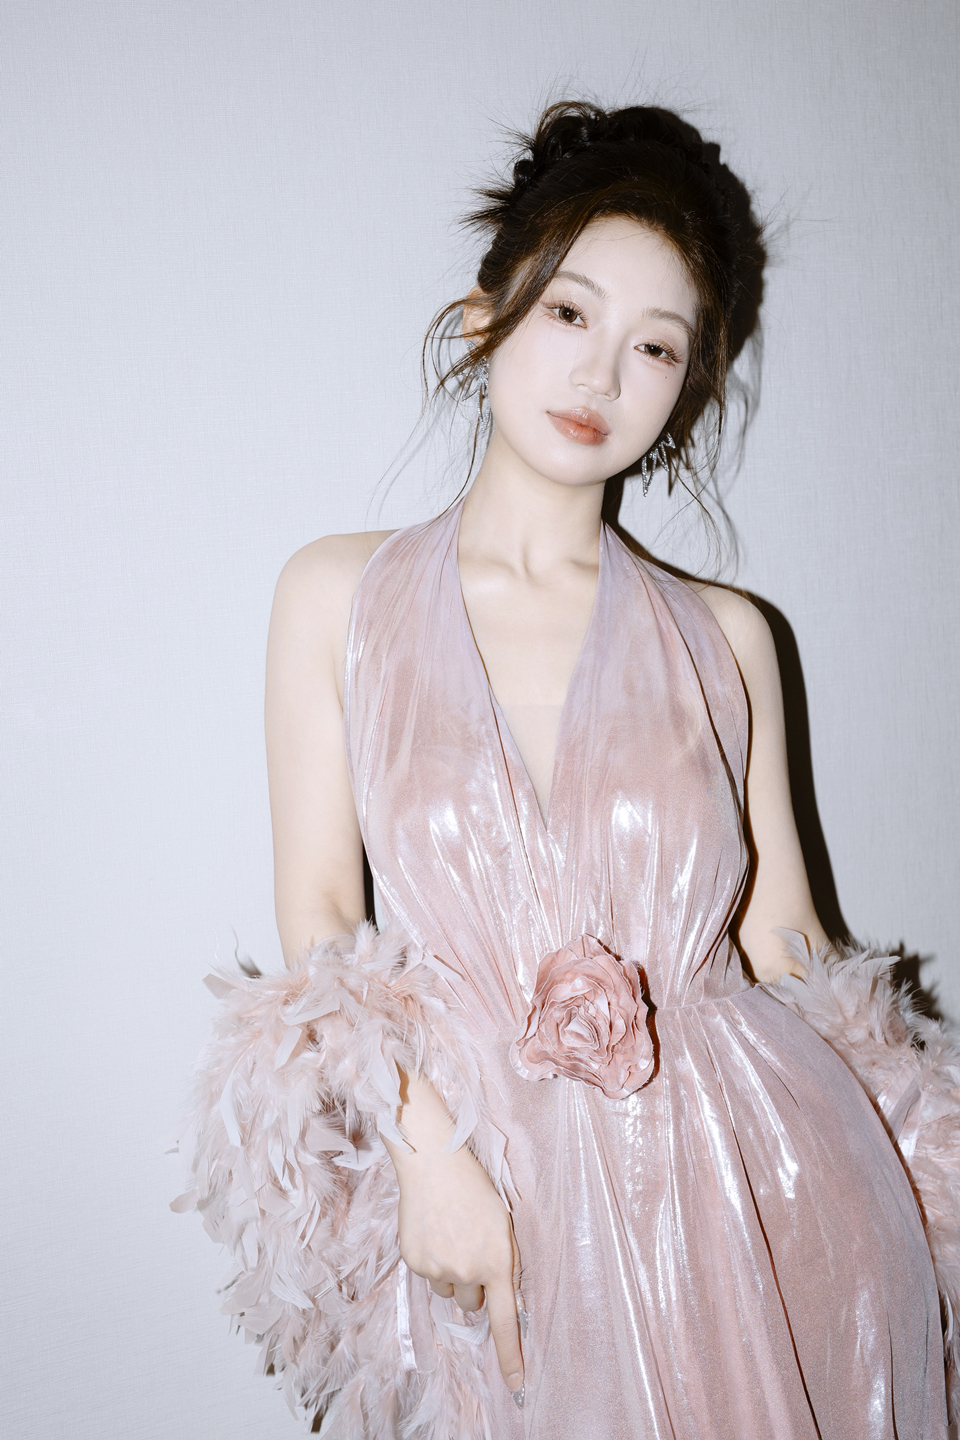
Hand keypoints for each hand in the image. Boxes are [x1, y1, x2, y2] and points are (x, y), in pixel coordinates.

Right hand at [384, 1077, 524, 1398]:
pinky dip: (431, 1259)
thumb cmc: (474, 1188)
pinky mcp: (414, 1262)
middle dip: (473, 1283)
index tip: (518, 1387)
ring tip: (450, 1232)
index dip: (511, 1357)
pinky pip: (428, 1275)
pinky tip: (432, 1229)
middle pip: (472, 1302)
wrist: (433, 1162)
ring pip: (448, 1290)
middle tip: (470, 1246)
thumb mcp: (503, 1223)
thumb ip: (507, 1262)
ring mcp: (437, 1269)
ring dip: (451, 1272)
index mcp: (496, 1262)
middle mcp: (467, 1271)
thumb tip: (503, 1298)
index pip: (505, 1321)